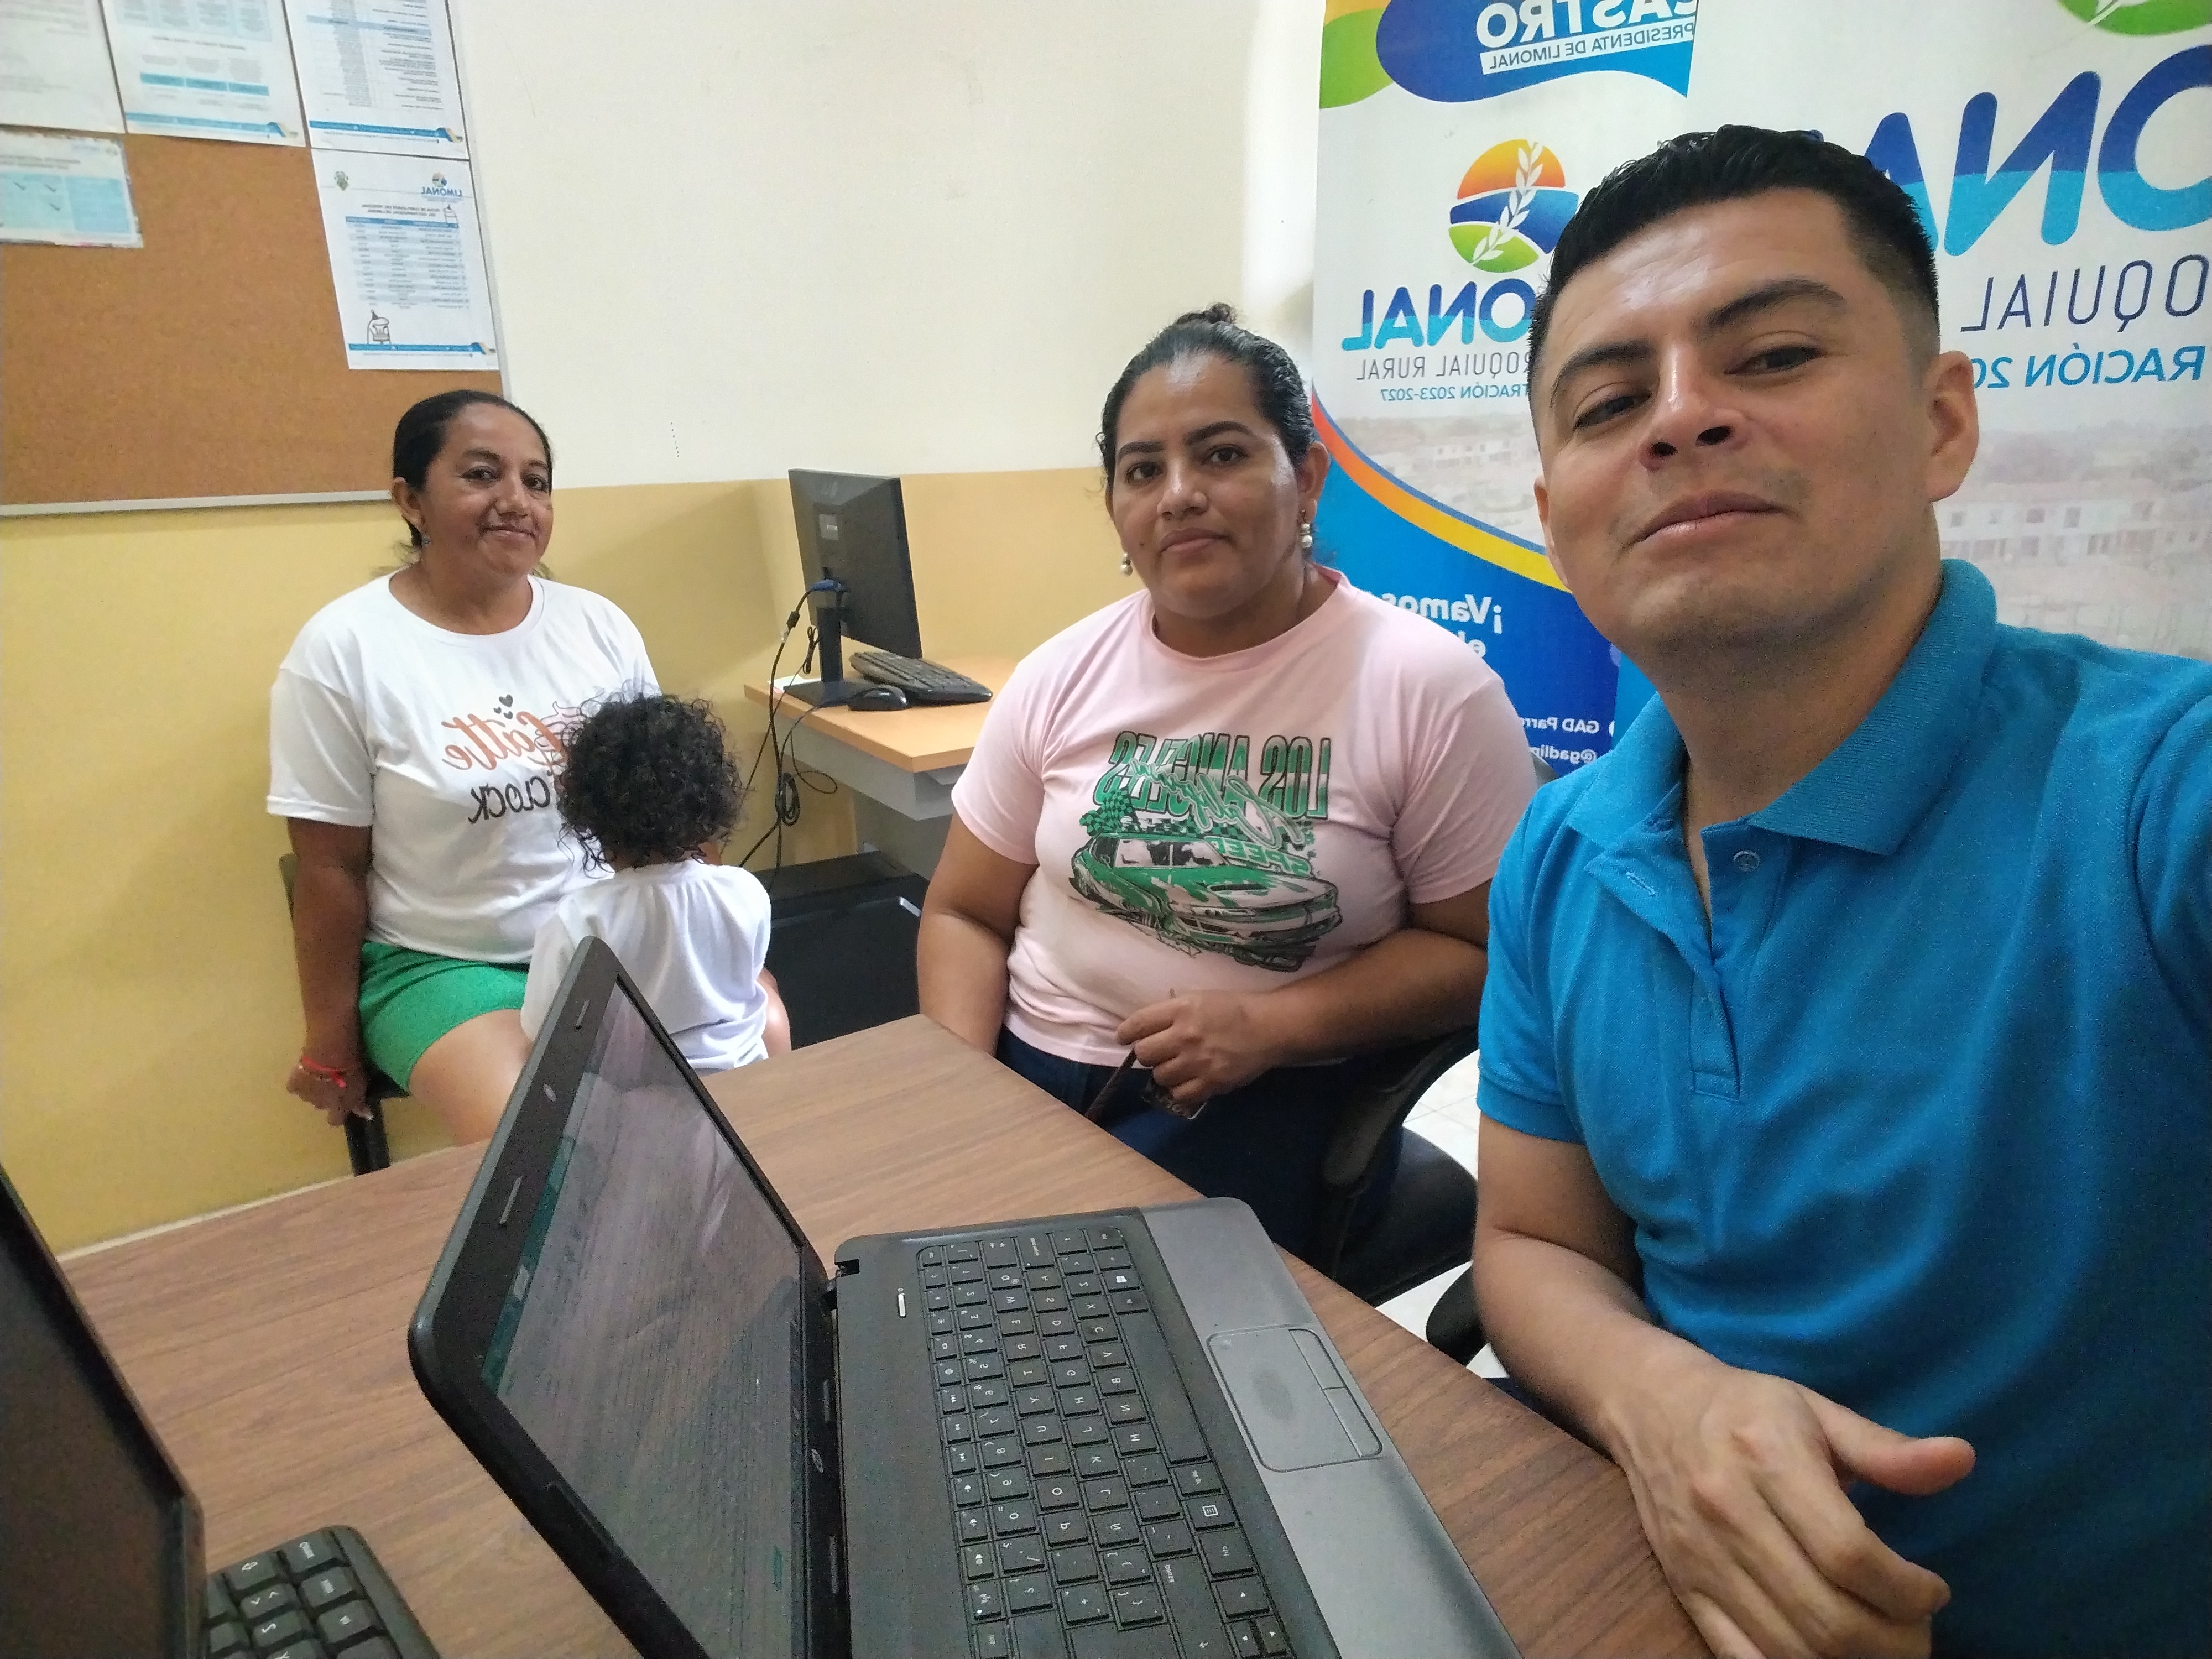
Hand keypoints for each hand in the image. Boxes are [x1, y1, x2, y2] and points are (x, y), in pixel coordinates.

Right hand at [286, 1056, 369, 1126]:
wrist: (329, 1056)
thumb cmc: (349, 1072)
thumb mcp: (361, 1088)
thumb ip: (360, 1104)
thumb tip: (367, 1117)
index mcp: (337, 1109)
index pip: (335, 1120)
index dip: (337, 1114)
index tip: (340, 1105)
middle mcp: (320, 1106)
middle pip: (321, 1105)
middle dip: (325, 1096)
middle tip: (331, 1081)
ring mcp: (306, 1096)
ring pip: (308, 1096)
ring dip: (312, 1087)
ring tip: (319, 1073)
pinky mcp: (294, 1085)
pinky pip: (294, 1087)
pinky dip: (298, 1081)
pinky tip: (304, 1071)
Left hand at [1114, 992, 1281, 1108]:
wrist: (1270, 1028)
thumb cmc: (1235, 1008)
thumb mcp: (1200, 997)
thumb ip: (1173, 1011)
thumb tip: (1146, 1026)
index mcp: (1181, 1009)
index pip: (1138, 1024)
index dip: (1125, 1033)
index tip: (1124, 1038)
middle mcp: (1185, 1035)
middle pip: (1144, 1054)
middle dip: (1147, 1054)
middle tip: (1159, 1053)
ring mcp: (1197, 1062)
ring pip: (1160, 1076)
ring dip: (1165, 1072)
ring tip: (1179, 1066)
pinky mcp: (1211, 1083)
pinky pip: (1179, 1094)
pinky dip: (1181, 1089)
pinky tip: (1190, 1080)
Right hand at [1608, 1356, 1973, 1658]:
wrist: (1648, 1406)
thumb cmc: (1748, 1408)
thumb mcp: (1817, 1410)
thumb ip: (1886, 1448)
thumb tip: (1961, 1460)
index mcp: (1767, 1458)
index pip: (1848, 1553)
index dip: (1906, 1590)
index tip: (1933, 1590)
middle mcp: (1728, 1513)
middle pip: (1826, 1616)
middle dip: (1894, 1641)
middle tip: (1918, 1629)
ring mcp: (1701, 1560)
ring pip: (1791, 1649)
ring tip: (1883, 1644)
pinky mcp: (1685, 1591)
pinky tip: (1828, 1657)